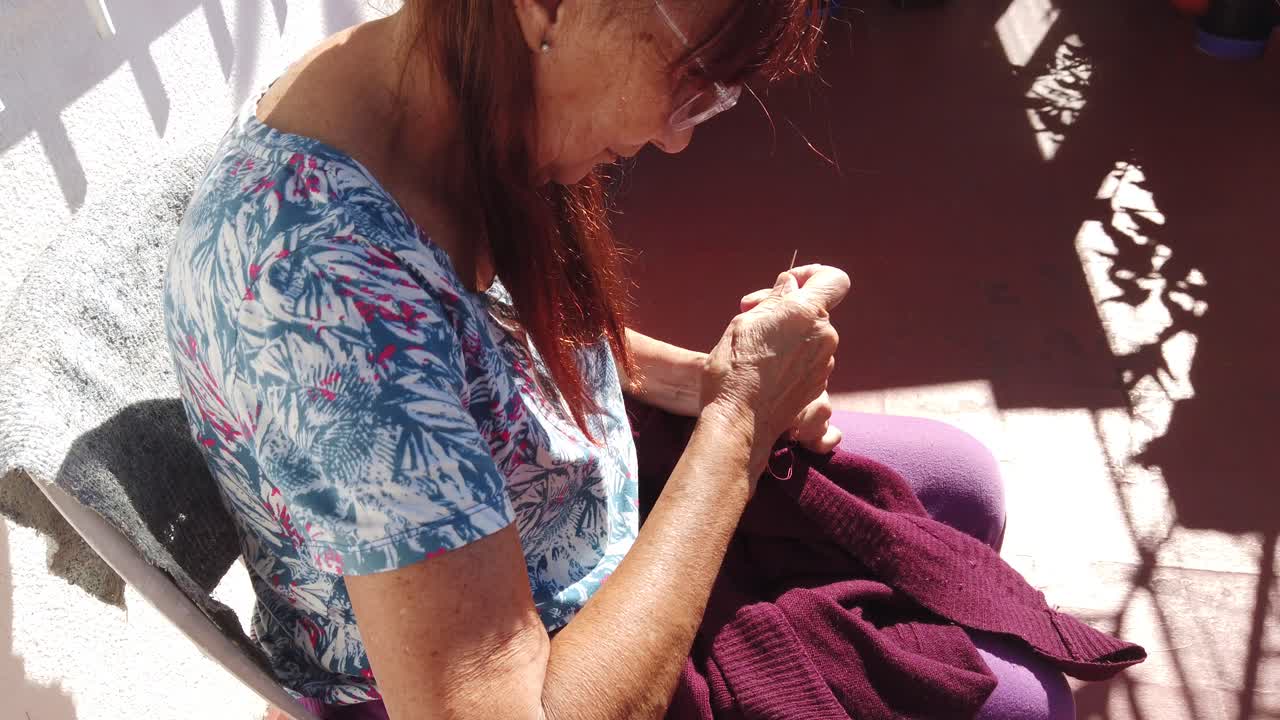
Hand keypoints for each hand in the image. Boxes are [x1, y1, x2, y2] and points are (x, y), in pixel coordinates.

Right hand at [701, 264, 849, 477]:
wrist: (738, 423)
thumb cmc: (734, 370)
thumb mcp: (745, 323)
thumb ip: (775, 300)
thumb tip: (792, 286)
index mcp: (807, 314)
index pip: (835, 280)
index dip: (813, 275)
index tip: (788, 284)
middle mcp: (824, 338)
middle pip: (816, 310)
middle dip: (788, 309)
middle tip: (750, 315)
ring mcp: (824, 365)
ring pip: (810, 336)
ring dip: (788, 335)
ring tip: (754, 347)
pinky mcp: (818, 386)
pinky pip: (808, 360)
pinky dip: (790, 358)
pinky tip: (763, 368)